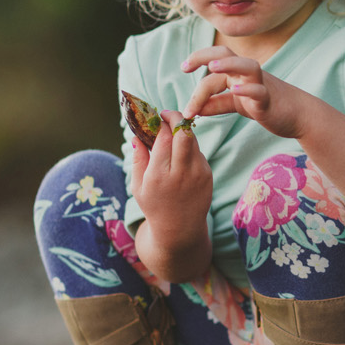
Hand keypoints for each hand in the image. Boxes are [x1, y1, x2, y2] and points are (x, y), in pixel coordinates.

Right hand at [131, 108, 213, 251]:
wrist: (180, 229)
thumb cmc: (154, 206)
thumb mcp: (138, 186)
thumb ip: (137, 159)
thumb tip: (136, 135)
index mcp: (159, 176)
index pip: (164, 139)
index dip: (161, 123)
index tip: (155, 117)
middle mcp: (180, 173)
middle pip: (184, 134)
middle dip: (176, 118)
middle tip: (167, 114)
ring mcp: (197, 174)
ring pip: (193, 140)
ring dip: (182, 131)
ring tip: (172, 130)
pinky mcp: (207, 175)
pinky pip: (198, 152)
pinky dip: (189, 146)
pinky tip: (180, 151)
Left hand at [181, 46, 309, 137]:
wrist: (297, 115)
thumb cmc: (265, 105)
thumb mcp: (235, 104)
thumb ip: (216, 104)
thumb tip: (193, 109)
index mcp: (237, 72)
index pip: (214, 62)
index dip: (198, 61)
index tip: (183, 68)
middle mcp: (247, 73)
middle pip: (226, 54)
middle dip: (205, 56)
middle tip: (186, 67)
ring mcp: (260, 84)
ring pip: (246, 66)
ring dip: (228, 65)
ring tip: (211, 67)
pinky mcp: (269, 100)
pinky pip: (259, 91)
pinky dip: (247, 89)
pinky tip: (236, 91)